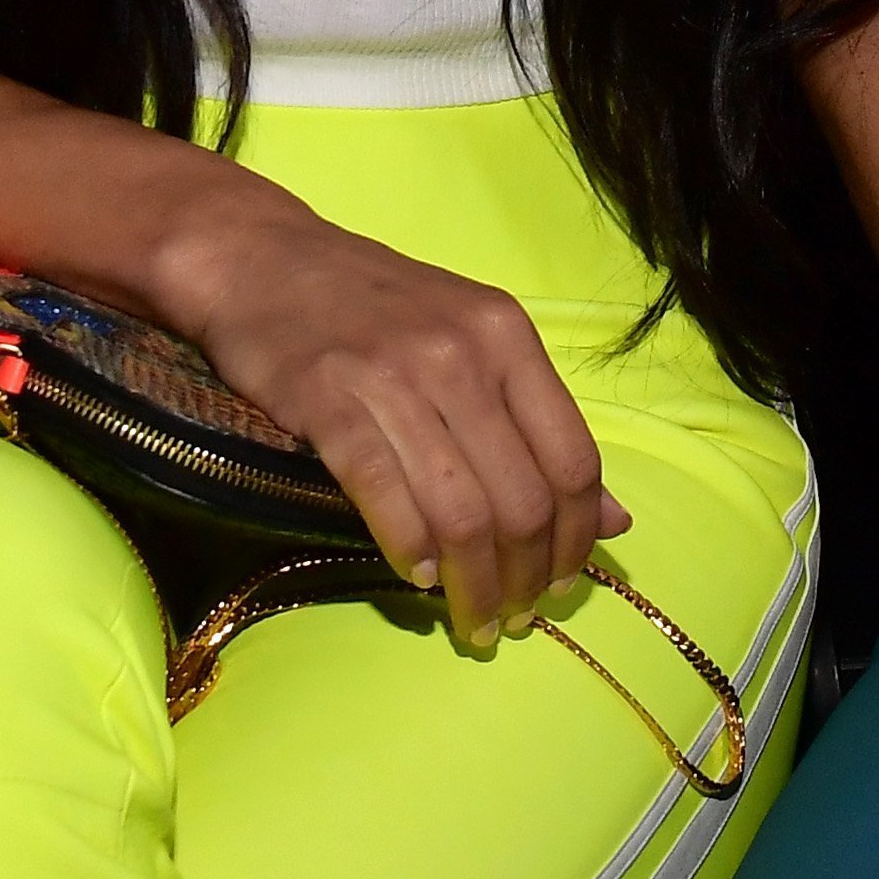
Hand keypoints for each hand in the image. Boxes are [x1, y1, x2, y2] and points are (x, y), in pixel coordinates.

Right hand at [144, 171, 625, 646]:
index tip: (562, 586)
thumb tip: (615, 518)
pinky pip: (385, 495)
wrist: (263, 259)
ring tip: (470, 619)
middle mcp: (463, 354)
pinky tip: (416, 576)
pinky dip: (408, 549)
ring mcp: (395, 377)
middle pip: (522, 499)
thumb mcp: (474, 340)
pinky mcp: (328, 401)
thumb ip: (538, 424)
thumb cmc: (375, 306)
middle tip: (510, 619)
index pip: (572, 461)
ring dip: (472, 585)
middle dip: (524, 579)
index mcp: (509, 337)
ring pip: (461, 511)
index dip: (576, 539)